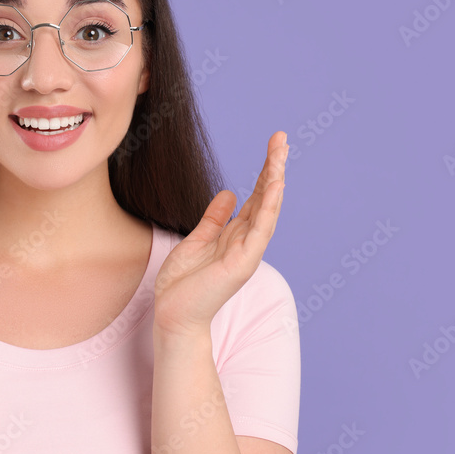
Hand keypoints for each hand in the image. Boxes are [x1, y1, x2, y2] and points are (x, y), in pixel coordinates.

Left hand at [152, 131, 287, 338]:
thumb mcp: (196, 241)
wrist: (173, 315)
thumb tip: (229, 193)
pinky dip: (269, 207)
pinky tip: (275, 185)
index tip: (274, 146)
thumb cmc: (183, 284)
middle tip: (281, 138)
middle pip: (266, 198)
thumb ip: (214, 219)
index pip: (256, 197)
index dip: (265, 172)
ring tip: (281, 153)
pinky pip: (260, 230)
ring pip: (267, 210)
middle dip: (273, 168)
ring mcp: (247, 252)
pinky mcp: (242, 263)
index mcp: (235, 235)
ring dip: (275, 180)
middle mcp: (246, 242)